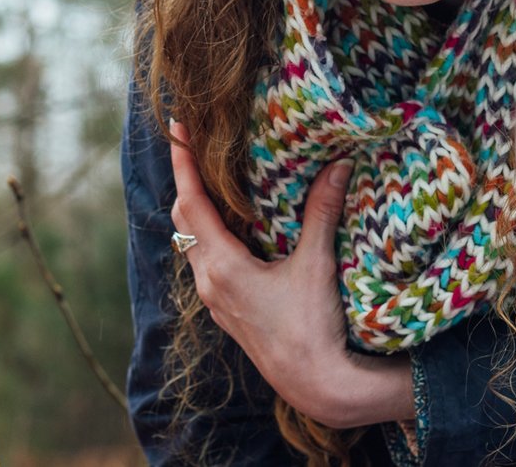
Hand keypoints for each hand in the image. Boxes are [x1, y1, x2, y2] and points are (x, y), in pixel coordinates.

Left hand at [167, 121, 412, 429]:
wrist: (315, 384)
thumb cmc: (314, 327)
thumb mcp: (317, 265)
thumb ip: (322, 213)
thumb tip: (338, 165)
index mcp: (223, 267)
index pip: (191, 203)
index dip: (183, 163)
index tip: (176, 130)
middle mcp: (209, 282)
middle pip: (184, 220)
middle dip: (186, 181)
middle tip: (192, 146)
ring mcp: (216, 300)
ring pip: (192, 244)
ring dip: (196, 210)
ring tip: (211, 180)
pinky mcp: (228, 311)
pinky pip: (206, 263)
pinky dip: (210, 236)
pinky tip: (232, 228)